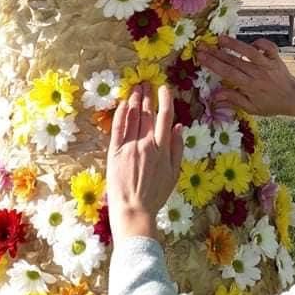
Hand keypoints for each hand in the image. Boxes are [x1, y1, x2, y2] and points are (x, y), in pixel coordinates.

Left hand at [106, 83, 183, 241]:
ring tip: (136, 88)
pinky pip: (117, 128)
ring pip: (132, 117)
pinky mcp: (114, 152)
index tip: (164, 88)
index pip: (165, 116)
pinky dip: (120, 114)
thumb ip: (178, 148)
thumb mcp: (174, 173)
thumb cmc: (156, 195)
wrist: (134, 210)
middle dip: (147, 96)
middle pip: (147, 113)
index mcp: (162, 149)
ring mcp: (129, 147)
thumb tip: (180, 127)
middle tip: (146, 83)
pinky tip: (122, 104)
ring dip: (134, 100)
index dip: (165, 99)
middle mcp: (146, 144)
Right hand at [197, 35, 294, 116]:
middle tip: (202, 45)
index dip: (213, 64)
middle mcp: (257, 73)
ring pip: (249, 52)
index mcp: (250, 86)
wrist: (294, 98)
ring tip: (220, 38)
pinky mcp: (276, 58)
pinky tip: (250, 43)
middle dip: (216, 52)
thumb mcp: (252, 108)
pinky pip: (268, 47)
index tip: (200, 56)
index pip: (227, 72)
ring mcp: (267, 64)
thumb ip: (233, 100)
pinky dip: (260, 42)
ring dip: (235, 44)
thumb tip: (214, 96)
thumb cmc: (271, 104)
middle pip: (234, 61)